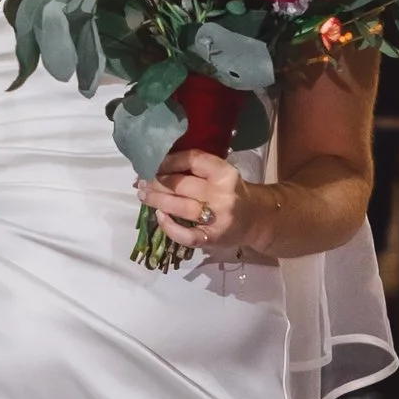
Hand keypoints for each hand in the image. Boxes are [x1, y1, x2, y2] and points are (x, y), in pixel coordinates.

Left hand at [138, 147, 259, 257]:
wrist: (256, 220)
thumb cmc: (232, 192)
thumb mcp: (220, 174)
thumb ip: (195, 169)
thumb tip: (156, 165)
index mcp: (225, 173)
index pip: (192, 160)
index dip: (169, 160)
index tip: (154, 162)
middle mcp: (222, 195)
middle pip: (182, 185)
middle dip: (157, 182)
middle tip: (142, 181)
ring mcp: (218, 218)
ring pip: (180, 207)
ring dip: (157, 200)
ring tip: (143, 195)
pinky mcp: (212, 238)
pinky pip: (186, 235)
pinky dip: (169, 227)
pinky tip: (160, 217)